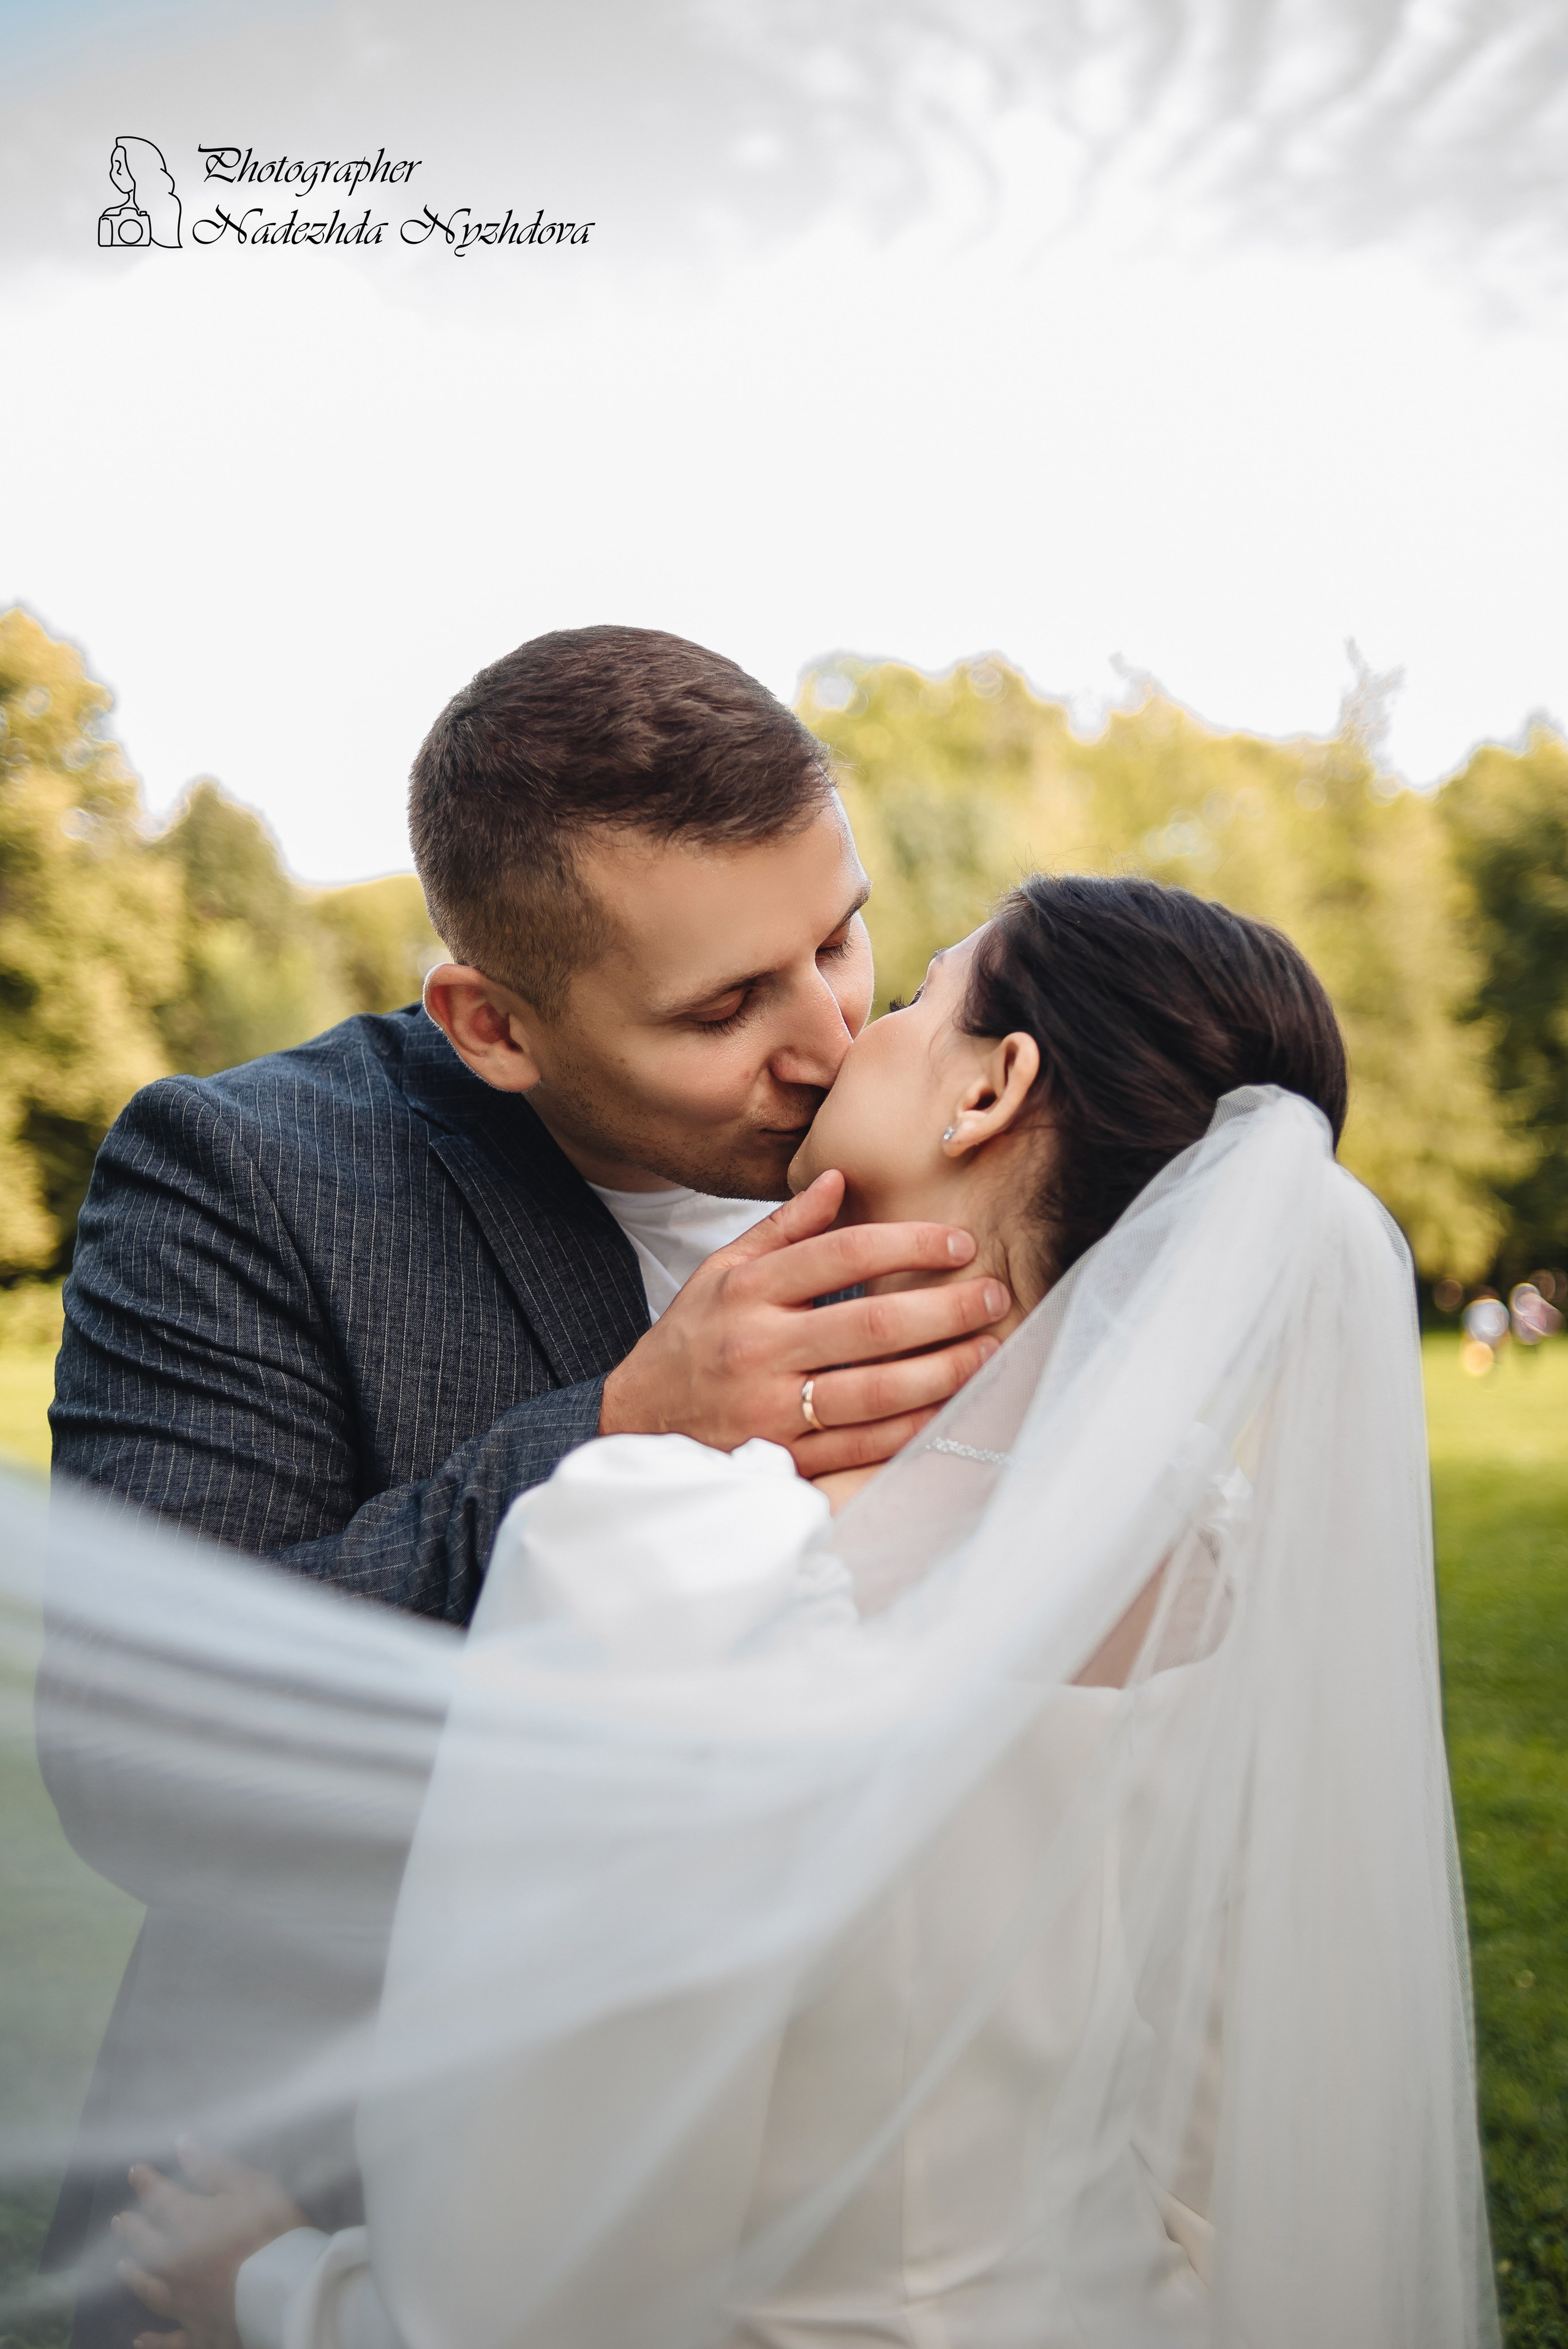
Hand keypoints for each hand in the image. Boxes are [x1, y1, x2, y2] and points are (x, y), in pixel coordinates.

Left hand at [112, 2138, 307, 2348]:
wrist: (283, 2292)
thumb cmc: (271, 2232)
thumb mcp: (250, 2186)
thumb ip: (213, 2167)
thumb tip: (181, 2143)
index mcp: (190, 2224)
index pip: (162, 2198)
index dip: (147, 2182)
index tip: (134, 2171)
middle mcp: (177, 2264)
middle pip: (148, 2244)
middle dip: (133, 2229)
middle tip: (119, 2220)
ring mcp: (184, 2302)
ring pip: (151, 2289)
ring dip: (135, 2277)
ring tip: (123, 2267)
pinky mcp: (198, 2332)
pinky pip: (170, 2340)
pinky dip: (153, 2341)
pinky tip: (140, 2340)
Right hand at [599, 1170, 1008, 1475]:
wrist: (636, 1424)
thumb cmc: (689, 1342)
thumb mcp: (719, 1271)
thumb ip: (782, 1229)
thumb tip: (837, 1177)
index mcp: (747, 1291)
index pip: (841, 1254)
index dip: (908, 1243)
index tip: (958, 1241)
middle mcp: (760, 1348)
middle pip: (869, 1325)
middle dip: (944, 1309)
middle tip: (994, 1294)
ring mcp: (772, 1409)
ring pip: (873, 1391)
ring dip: (942, 1372)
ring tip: (986, 1350)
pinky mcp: (784, 1458)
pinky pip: (861, 1445)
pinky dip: (910, 1427)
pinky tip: (948, 1406)